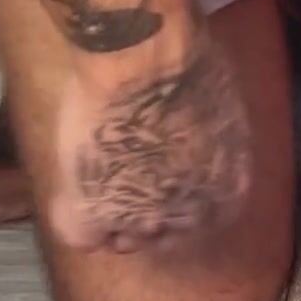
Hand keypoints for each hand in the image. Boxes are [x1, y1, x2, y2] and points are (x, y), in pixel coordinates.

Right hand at [45, 34, 252, 252]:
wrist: (143, 62)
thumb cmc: (188, 67)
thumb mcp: (218, 113)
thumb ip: (209, 146)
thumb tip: (198, 145)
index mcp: (228, 190)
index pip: (200, 220)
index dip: (174, 202)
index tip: (158, 184)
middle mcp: (190, 215)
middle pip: (163, 234)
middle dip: (146, 213)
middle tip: (124, 179)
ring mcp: (142, 220)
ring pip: (123, 239)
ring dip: (111, 213)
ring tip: (97, 175)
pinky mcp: (96, 213)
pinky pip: (81, 236)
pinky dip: (74, 217)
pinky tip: (73, 192)